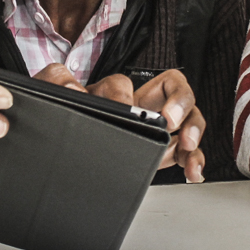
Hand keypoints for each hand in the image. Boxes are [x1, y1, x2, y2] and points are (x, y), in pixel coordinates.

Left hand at [32, 64, 206, 181]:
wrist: (57, 152)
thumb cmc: (64, 118)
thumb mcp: (56, 97)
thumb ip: (57, 84)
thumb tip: (73, 89)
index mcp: (119, 92)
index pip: (125, 78)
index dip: (136, 92)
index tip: (126, 107)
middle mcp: (143, 106)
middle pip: (178, 92)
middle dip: (181, 103)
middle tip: (170, 121)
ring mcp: (156, 129)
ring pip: (189, 120)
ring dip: (194, 130)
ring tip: (186, 145)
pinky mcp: (161, 152)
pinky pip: (186, 152)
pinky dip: (193, 160)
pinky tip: (193, 171)